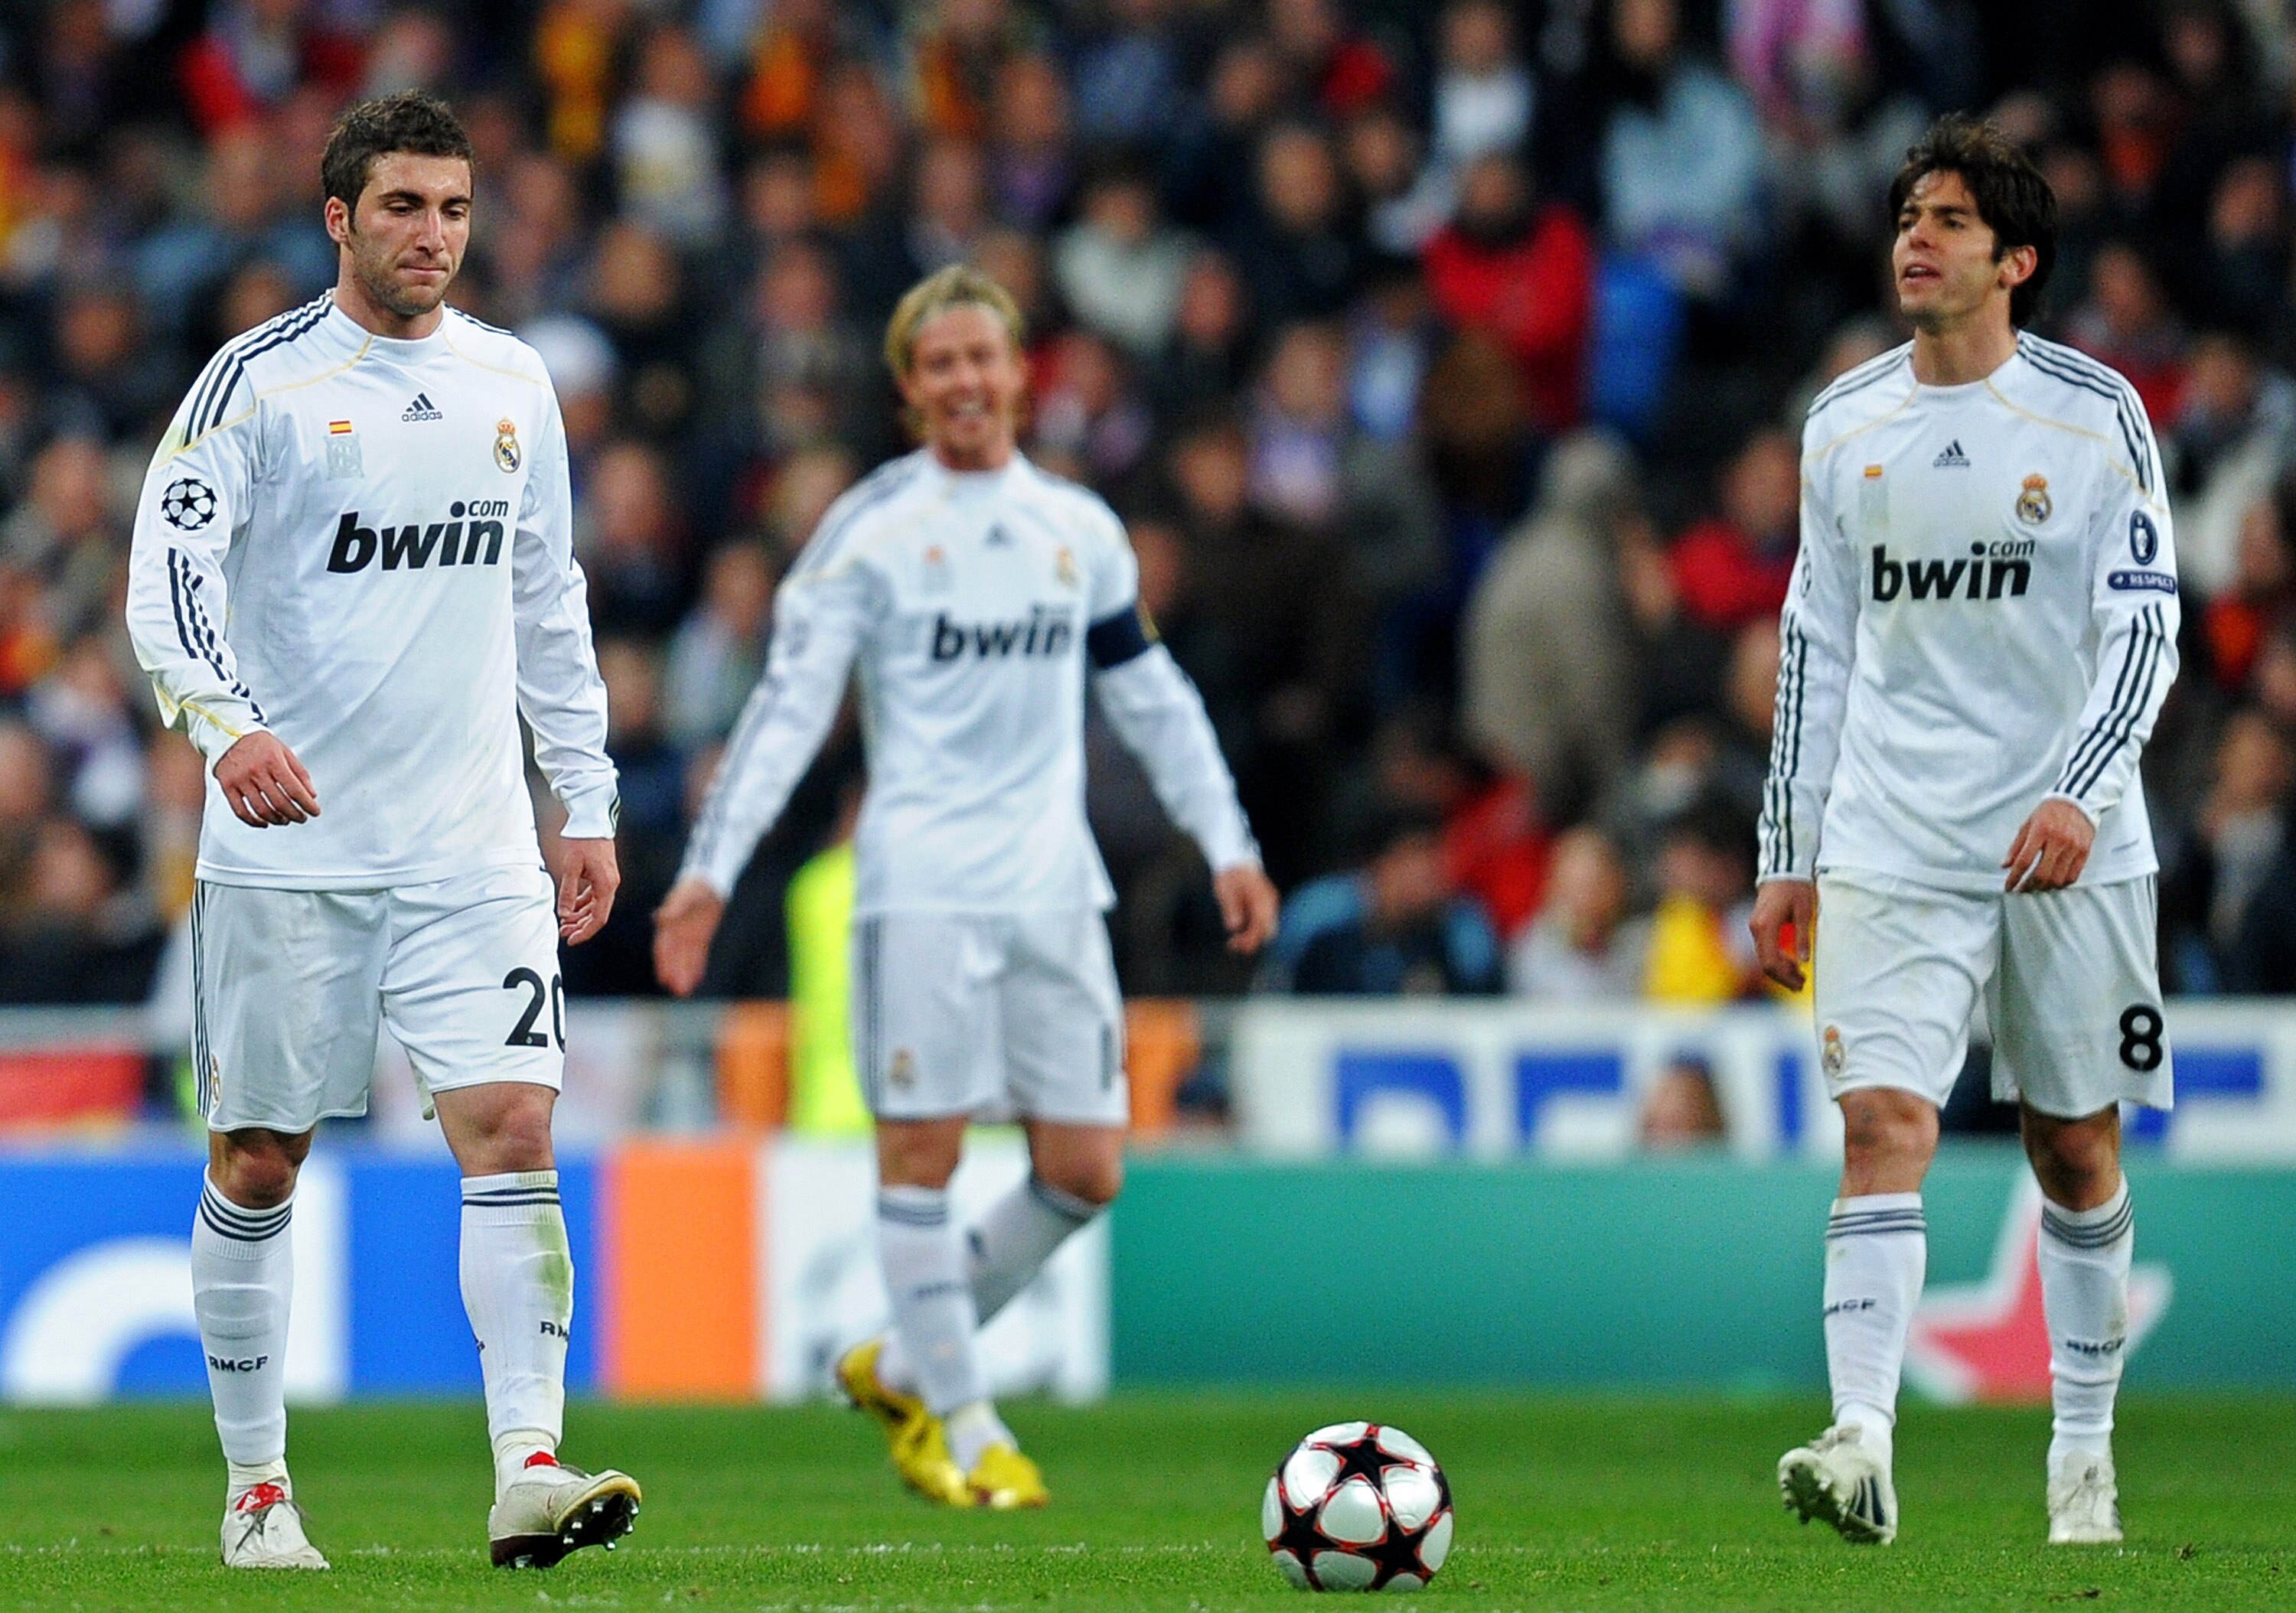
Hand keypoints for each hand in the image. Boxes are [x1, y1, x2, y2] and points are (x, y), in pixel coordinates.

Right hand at [213, 732, 319, 826]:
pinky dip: (254, 821)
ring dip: (277, 819)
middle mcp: (256, 771)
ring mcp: (240, 780)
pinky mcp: (227, 786)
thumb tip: (312, 795)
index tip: (315, 812)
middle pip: (279, 802)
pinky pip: (240, 811)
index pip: (294, 789)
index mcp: (273, 761)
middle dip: (294, 814)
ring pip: (261, 809)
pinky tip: (264, 822)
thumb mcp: (284, 751)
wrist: (229, 734)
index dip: (307, 804)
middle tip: (302, 818)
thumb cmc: (260, 744)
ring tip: (285, 820)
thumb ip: (300, 773)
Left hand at [555, 837, 619, 942]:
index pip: (599, 918)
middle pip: (598, 914)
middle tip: (563, 932)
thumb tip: (565, 913)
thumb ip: (568, 892)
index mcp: (606, 885)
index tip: (571, 939)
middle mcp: (610, 885)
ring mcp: (607, 879)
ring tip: (564, 922)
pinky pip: (594, 895)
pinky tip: (571, 907)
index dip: (585, 932)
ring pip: (595, 906)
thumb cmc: (582, 841)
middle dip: (580, 926)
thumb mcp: (571, 867)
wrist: (592, 820)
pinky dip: (583, 903)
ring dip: (581, 915)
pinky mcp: (602, 874)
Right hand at [653, 875, 725, 995]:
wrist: (709, 881)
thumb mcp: (685, 898)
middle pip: (675, 957)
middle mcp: (677, 932)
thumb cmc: (694, 887)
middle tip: (676, 990)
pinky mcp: (702, 935)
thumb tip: (659, 918)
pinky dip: (697, 966)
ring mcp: (689, 934)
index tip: (664, 978)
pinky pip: (699, 954)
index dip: (664, 963)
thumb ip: (673, 909)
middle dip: (675, 973)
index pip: (664, 947)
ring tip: (684, 991)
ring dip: (685, 973)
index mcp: (669, 924)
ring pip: (686, 958)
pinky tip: (697, 979)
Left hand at [1214, 862, 1279, 953]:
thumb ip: (1231, 908)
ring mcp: (1269, 904)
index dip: (1250, 940)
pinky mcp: (1265, 905)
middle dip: (1252, 942)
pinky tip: (1239, 930)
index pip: (1263, 927)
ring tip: (1233, 941)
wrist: (1235, 859)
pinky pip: (1263, 922)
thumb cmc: (1230, 874)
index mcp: (1262, 899)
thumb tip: (1234, 927)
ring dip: (1252, 937)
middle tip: (1233, 945)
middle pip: (1269, 932)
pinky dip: (1253, 930)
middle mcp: (1270, 903)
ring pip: (1267, 928)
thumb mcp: (1225, 891)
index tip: (1233, 943)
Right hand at [1750, 878, 1816, 990]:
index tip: (1801, 982)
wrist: (1783, 869)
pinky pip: (1764, 948)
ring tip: (1798, 976)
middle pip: (1765, 962)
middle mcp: (1756, 928)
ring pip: (1764, 956)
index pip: (1771, 961)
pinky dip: (1776, 958)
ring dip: (1780, 969)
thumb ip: (1802, 937)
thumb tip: (1803, 961)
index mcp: (1765, 926)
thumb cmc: (1796, 888)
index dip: (1785, 976)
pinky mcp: (1758, 925)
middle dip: (1782, 976)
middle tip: (1801, 985)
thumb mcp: (1804, 912)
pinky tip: (1790, 962)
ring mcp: (1755, 927)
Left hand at [2003, 797, 2094, 891]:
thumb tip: (2005, 866)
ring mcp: (2073, 847)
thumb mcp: (2028, 824)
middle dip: (2030, 886)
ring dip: (2045, 887)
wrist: (2077, 800)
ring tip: (2037, 887)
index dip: (2014, 877)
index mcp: (2040, 831)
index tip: (2008, 887)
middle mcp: (2058, 840)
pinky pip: (2073, 875)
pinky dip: (2062, 883)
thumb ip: (2016, 846)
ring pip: (2058, 878)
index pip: (2025, 861)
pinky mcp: (2085, 851)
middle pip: (2042, 873)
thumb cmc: (2049, 812)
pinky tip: (2054, 882)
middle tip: (2023, 890)